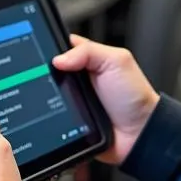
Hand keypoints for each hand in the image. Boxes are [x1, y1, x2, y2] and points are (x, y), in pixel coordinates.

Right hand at [51, 34, 159, 165]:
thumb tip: (58, 58)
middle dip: (44, 74)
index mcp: (87, 60)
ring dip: (45, 97)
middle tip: (48, 77)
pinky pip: (50, 116)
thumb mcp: (117, 61)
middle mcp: (77, 79)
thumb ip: (89, 51)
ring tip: (52, 98)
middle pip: (49, 71)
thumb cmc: (134, 96)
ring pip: (46, 94)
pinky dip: (48, 116)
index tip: (42, 52)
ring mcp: (71, 100)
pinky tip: (52, 115)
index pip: (61, 47)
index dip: (50, 48)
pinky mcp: (67, 121)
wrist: (138, 133)